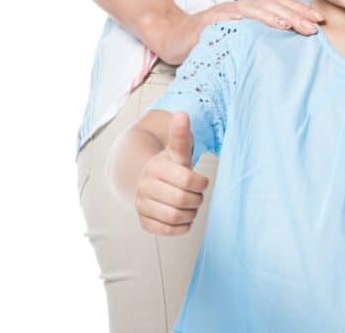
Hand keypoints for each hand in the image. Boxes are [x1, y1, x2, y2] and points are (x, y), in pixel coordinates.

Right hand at [134, 113, 209, 235]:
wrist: (152, 181)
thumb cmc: (172, 166)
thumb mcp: (179, 151)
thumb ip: (181, 135)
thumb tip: (181, 114)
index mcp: (156, 166)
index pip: (188, 180)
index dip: (201, 183)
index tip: (202, 181)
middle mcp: (145, 185)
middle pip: (183, 200)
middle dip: (196, 199)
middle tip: (197, 195)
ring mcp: (141, 203)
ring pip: (176, 217)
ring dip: (190, 213)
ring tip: (189, 205)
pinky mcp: (143, 220)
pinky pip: (166, 230)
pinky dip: (180, 226)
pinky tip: (182, 217)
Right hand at [149, 0, 324, 64]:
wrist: (176, 37)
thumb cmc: (215, 42)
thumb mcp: (245, 41)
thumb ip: (265, 42)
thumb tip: (298, 54)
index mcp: (254, 12)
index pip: (282, 6)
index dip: (301, 10)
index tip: (320, 21)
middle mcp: (242, 8)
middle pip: (272, 6)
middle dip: (294, 15)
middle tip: (312, 28)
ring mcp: (224, 12)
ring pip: (251, 9)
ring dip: (270, 16)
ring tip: (286, 26)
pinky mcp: (207, 21)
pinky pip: (221, 18)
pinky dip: (233, 17)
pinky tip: (244, 21)